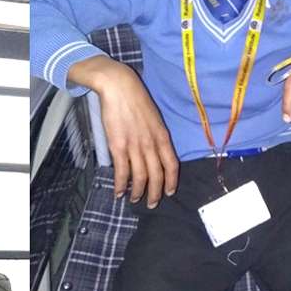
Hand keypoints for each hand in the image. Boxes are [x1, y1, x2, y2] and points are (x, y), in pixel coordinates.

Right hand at [67, 55, 178, 205]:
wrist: (119, 87)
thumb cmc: (136, 99)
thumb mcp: (154, 117)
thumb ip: (155, 135)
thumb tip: (154, 151)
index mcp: (162, 136)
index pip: (172, 165)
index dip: (172, 181)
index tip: (170, 191)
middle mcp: (151, 144)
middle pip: (157, 176)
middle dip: (155, 193)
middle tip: (151, 203)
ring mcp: (135, 146)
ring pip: (140, 177)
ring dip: (138, 192)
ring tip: (134, 199)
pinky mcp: (119, 146)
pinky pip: (122, 171)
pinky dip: (121, 185)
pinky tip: (119, 192)